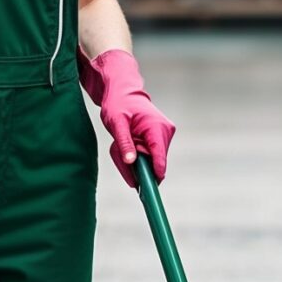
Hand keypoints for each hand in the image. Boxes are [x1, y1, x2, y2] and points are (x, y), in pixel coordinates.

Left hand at [79, 49, 174, 187]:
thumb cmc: (118, 104)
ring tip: (121, 143)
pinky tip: (127, 143)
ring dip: (133, 159)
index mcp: (156, 127)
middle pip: (153, 162)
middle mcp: (165, 132)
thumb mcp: (116, 124)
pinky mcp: (160, 139)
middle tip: (118, 152)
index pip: (159, 156)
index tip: (150, 191)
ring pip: (150, 161)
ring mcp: (164, 135)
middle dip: (135, 164)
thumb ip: (125, 143)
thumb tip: (131, 162)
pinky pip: (148, 156)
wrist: (123, 91)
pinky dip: (135, 154)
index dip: (154, 174)